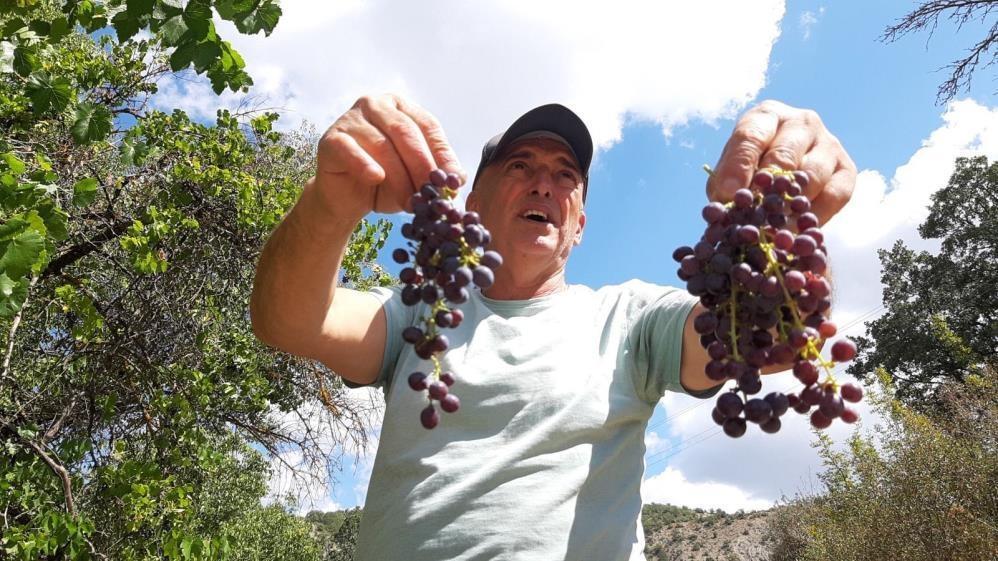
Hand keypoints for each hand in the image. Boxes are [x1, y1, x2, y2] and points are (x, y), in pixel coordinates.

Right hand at [312, 94, 463, 220]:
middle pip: (406, 132)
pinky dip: (364, 165)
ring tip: (411, 203)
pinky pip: (350, 150)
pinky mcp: (331, 138)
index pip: (428, 125)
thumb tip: (458, 177)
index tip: (454, 181)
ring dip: (400, 177)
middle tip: (433, 194)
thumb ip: (436, 172)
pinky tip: (375, 178)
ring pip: (382, 144)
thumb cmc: (386, 183)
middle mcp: (376, 104)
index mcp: (401, 107)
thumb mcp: (416, 177)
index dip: (443, 154)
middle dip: (423, 166)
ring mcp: (351, 118)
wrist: (348, 199)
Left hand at [706, 100, 856, 225]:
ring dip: (790, 206)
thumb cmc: (748, 170)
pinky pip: (834, 195)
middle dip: (766, 189)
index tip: (728, 195)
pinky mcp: (846, 169)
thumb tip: (725, 206)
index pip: (750, 137)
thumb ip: (724, 185)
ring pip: (811, 176)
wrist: (784, 175)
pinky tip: (796, 231)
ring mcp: (828, 143)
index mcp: (766, 116)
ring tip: (772, 230)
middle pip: (784, 155)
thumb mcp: (729, 172)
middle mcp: (801, 123)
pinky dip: (814, 216)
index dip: (738, 168)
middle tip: (752, 217)